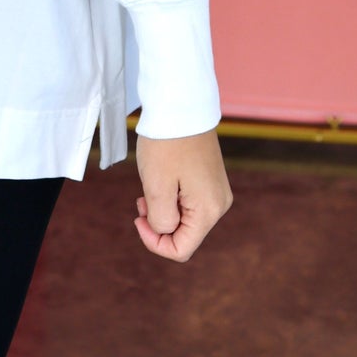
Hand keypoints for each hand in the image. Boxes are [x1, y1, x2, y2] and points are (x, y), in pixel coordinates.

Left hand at [133, 129, 232, 261]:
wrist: (181, 106)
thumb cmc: (166, 144)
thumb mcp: (156, 187)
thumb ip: (161, 220)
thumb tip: (166, 231)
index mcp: (208, 211)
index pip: (181, 250)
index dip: (154, 243)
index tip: (138, 219)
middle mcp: (219, 205)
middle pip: (184, 236)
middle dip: (158, 225)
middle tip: (141, 201)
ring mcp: (216, 192)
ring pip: (185, 220)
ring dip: (162, 212)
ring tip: (148, 190)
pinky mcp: (210, 181)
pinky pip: (188, 204)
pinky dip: (171, 200)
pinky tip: (160, 183)